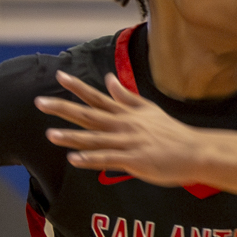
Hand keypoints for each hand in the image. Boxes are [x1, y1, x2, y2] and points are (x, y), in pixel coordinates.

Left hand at [38, 71, 203, 186]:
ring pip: (95, 138)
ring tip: (50, 134)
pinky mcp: (135, 161)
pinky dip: (91, 159)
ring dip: (72, 137)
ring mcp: (129, 142)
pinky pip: (108, 160)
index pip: (97, 97)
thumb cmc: (172, 133)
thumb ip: (126, 96)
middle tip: (40, 102)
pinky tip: (74, 159)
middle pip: (88, 114)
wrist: (195, 151)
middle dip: (63, 108)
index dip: (77, 87)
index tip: (59, 76)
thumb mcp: (149, 109)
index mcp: (126, 113)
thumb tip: (109, 78)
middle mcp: (124, 125)